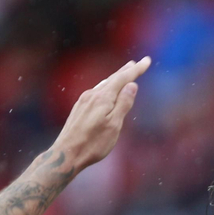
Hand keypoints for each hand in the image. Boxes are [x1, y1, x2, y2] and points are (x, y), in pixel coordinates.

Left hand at [53, 57, 149, 171]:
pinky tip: (106, 91)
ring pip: (103, 85)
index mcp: (103, 98)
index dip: (136, 70)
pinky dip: (106, 87)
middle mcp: (92, 95)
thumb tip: (132, 85)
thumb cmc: (94, 143)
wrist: (67, 153)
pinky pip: (96, 92)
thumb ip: (123, 103)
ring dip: (115, 78)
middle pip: (112, 79)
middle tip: (135, 63)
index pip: (122, 79)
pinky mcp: (79, 108)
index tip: (146, 61)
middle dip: (125, 71)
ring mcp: (84, 101)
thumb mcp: (114, 125)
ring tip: (123, 74)